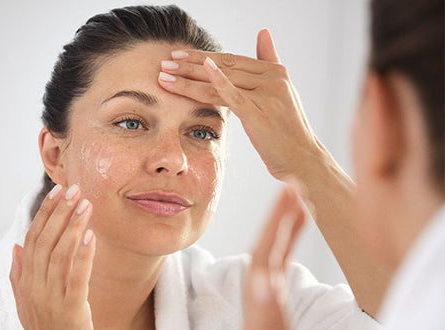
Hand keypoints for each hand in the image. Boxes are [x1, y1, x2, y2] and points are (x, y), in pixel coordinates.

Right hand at [9, 184, 95, 329]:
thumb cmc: (48, 324)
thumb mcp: (27, 301)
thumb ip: (20, 274)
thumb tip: (16, 246)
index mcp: (26, 282)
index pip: (33, 239)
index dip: (45, 214)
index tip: (57, 191)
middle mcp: (35, 288)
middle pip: (45, 242)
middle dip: (60, 213)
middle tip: (74, 190)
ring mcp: (52, 299)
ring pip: (60, 255)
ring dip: (73, 227)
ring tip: (86, 205)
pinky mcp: (72, 309)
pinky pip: (77, 278)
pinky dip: (83, 255)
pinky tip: (91, 235)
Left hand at [159, 28, 320, 180]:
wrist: (302, 159)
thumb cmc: (288, 130)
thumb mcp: (280, 92)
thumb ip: (269, 61)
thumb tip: (263, 32)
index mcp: (275, 72)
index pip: (231, 60)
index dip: (203, 56)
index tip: (180, 55)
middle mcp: (272, 79)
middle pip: (223, 67)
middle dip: (190, 65)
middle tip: (165, 62)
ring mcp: (267, 95)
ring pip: (220, 82)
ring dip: (189, 78)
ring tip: (165, 75)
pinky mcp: (259, 113)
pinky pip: (232, 95)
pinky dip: (215, 82)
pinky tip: (198, 73)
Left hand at [244, 180, 304, 329]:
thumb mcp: (267, 326)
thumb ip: (266, 305)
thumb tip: (263, 280)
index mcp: (260, 286)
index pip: (267, 242)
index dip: (277, 215)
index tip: (288, 187)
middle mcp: (262, 280)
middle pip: (271, 238)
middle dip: (281, 210)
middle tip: (293, 182)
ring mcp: (269, 283)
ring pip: (278, 243)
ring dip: (287, 220)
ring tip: (299, 197)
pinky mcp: (277, 288)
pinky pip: (284, 254)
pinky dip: (293, 237)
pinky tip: (300, 224)